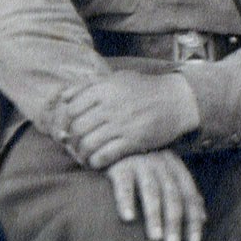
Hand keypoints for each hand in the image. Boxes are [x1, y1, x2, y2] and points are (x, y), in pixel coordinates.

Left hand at [61, 71, 199, 167]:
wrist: (175, 100)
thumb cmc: (144, 88)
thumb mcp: (118, 78)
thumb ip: (90, 84)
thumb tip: (65, 96)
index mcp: (105, 88)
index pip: (72, 108)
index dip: (66, 120)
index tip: (67, 127)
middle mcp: (110, 106)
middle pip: (77, 127)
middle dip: (71, 140)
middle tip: (72, 145)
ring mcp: (121, 124)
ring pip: (88, 143)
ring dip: (81, 153)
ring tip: (82, 156)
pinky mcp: (133, 141)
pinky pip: (105, 156)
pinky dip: (95, 161)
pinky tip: (95, 162)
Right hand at [106, 151, 205, 240]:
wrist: (113, 142)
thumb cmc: (143, 163)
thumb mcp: (166, 172)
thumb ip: (183, 192)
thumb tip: (204, 217)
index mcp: (174, 165)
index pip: (188, 193)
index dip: (193, 218)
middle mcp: (160, 161)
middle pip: (171, 193)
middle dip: (173, 220)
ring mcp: (140, 161)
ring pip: (151, 190)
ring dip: (154, 214)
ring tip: (155, 237)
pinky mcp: (119, 164)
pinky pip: (124, 184)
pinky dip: (127, 200)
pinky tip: (128, 218)